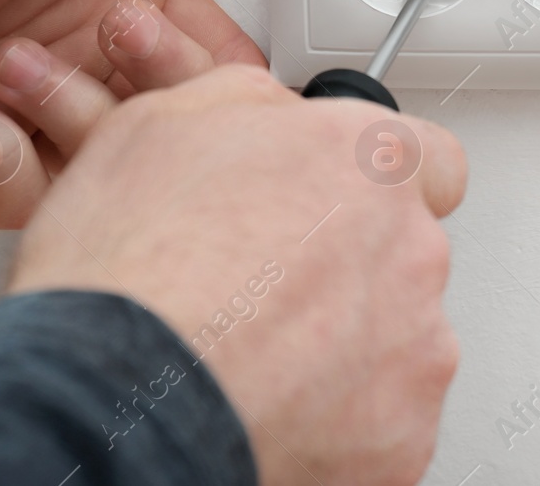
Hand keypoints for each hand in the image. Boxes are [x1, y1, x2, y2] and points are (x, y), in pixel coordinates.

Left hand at [0, 0, 316, 224]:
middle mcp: (75, 48)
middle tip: (103, 43)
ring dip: (61, 114)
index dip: (223, 64)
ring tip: (7, 64)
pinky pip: (30, 197)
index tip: (217, 59)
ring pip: (108, 161)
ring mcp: (25, 108)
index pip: (210, 50)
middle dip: (144, 85)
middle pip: (169, 116)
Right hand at [8, 63, 466, 485]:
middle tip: (266, 291)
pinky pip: (384, 419)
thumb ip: (251, 104)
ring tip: (254, 359)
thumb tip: (269, 113)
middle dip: (349, 268)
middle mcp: (412, 249)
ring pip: (398, 337)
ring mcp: (415, 347)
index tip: (342, 204)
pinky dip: (337, 420)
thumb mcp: (163, 122)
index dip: (376, 185)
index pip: (431, 161)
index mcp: (370, 162)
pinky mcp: (401, 436)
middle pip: (404, 252)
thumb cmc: (128, 271)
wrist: (108, 399)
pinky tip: (268, 410)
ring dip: (343, 345)